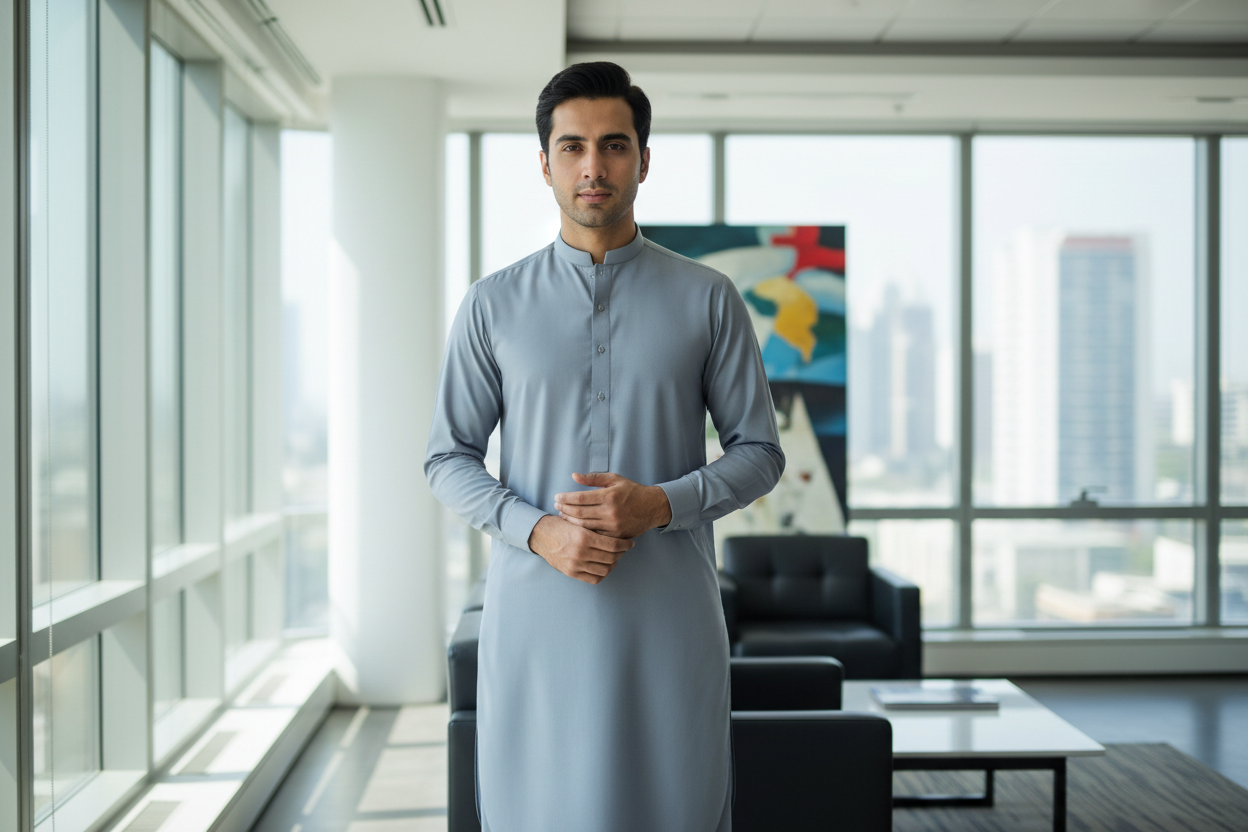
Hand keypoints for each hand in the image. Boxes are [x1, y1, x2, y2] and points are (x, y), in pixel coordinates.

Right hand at [528, 514, 634, 584]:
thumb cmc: (561, 524)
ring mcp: (576, 565)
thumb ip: (596, 528)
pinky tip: (604, 566)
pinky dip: (603, 574)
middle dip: (621, 554)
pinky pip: (594, 579)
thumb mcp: (578, 521)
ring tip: (615, 557)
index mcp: (584, 537)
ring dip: (613, 564)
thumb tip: (618, 532)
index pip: (613, 545)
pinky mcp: (572, 573)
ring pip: (605, 570)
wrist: (540, 535)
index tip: (630, 543)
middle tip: (624, 549)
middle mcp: (580, 552)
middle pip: (611, 558)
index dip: (625, 545)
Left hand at [554, 472, 672, 539]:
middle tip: (556, 507)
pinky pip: (595, 535)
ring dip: (571, 521)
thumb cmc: (632, 491)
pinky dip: (584, 531)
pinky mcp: (616, 536)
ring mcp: (613, 525)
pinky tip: (576, 527)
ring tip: (562, 516)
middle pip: (580, 513)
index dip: (566, 498)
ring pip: (585, 525)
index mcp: (609, 495)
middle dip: (565, 510)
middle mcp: (610, 511)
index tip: (557, 497)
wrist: (652, 507)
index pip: (580, 498)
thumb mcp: (614, 479)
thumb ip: (593, 478)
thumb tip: (574, 476)